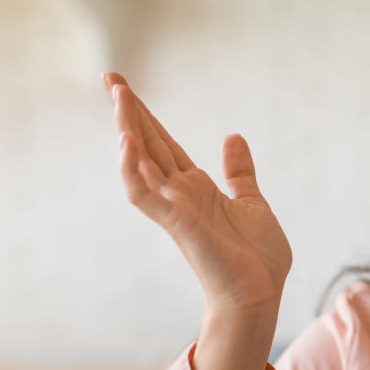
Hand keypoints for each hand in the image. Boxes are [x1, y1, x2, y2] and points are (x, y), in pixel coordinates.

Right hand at [103, 72, 291, 316]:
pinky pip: (146, 195)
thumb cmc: (256, 257)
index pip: (163, 143)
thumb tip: (232, 136)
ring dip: (128, 131)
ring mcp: (176, 209)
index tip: (125, 87)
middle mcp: (179, 195)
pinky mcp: (179, 224)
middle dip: (129, 111)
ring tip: (119, 96)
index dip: (146, 116)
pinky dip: (133, 171)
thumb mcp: (251, 201)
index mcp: (196, 188)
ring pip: (140, 164)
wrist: (260, 294)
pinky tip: (128, 144)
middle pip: (147, 145)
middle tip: (109, 76)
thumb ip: (239, 172)